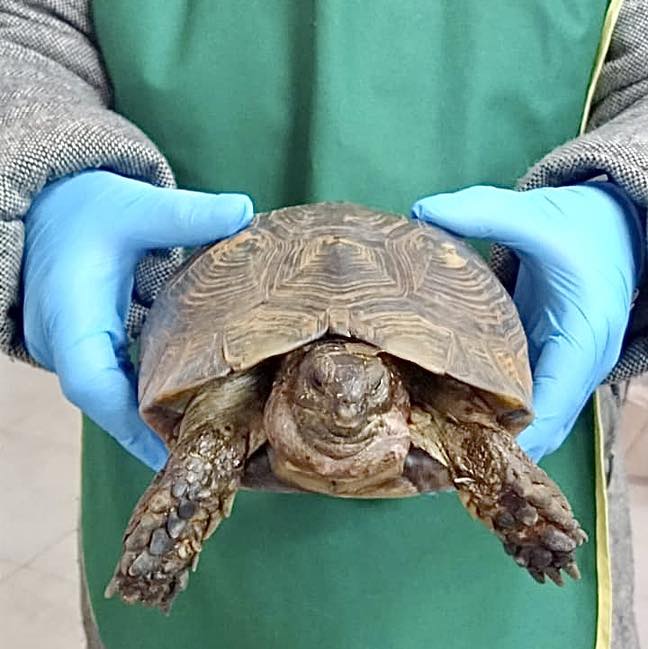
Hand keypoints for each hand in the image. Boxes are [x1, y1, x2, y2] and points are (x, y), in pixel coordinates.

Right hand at [23, 170, 252, 469]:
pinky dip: (147, 396)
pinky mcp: (86, 346)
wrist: (45, 210)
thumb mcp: (133, 207)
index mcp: (71, 313)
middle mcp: (64, 343)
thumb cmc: (82, 208)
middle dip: (151, 432)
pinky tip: (187, 402)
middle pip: (107, 404)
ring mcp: (72, 349)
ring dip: (151, 419)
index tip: (170, 451)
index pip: (91, 382)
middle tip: (205, 451)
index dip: (128, 423)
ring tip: (203, 438)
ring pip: (111, 398)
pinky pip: (115, 382)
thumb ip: (184, 214)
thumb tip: (243, 210)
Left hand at [412, 183, 641, 460]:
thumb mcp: (535, 216)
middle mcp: (575, 367)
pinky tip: (447, 403)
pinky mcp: (547, 360)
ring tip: (431, 434)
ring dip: (486, 427)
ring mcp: (563, 368)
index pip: (547, 410)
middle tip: (428, 445)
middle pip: (534, 426)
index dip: (506, 435)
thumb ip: (482, 213)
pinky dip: (490, 405)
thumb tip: (420, 212)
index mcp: (581, 341)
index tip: (457, 446)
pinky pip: (521, 396)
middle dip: (487, 440)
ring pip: (527, 418)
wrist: (615, 227)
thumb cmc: (583, 226)